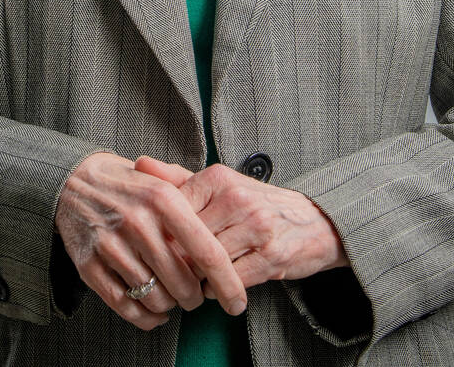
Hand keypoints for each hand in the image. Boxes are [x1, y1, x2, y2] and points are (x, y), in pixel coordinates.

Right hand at [53, 152, 250, 329]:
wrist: (73, 181)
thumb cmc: (130, 187)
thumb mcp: (164, 184)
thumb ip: (197, 209)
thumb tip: (231, 248)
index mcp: (164, 200)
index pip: (207, 253)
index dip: (227, 284)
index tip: (237, 303)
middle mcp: (138, 222)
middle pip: (183, 283)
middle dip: (195, 298)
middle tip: (196, 296)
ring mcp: (111, 244)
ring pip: (155, 298)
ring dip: (169, 306)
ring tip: (172, 298)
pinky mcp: (89, 264)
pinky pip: (126, 306)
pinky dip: (145, 318)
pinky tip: (154, 313)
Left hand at [134, 156, 348, 288]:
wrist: (314, 223)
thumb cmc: (256, 205)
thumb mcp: (219, 185)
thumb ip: (178, 178)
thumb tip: (138, 164)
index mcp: (219, 178)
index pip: (173, 212)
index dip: (163, 235)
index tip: (159, 246)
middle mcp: (238, 199)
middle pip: (187, 241)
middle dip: (178, 261)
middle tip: (172, 272)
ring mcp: (257, 228)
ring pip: (207, 264)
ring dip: (198, 278)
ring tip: (197, 279)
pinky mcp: (272, 257)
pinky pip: (230, 282)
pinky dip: (219, 290)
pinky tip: (219, 285)